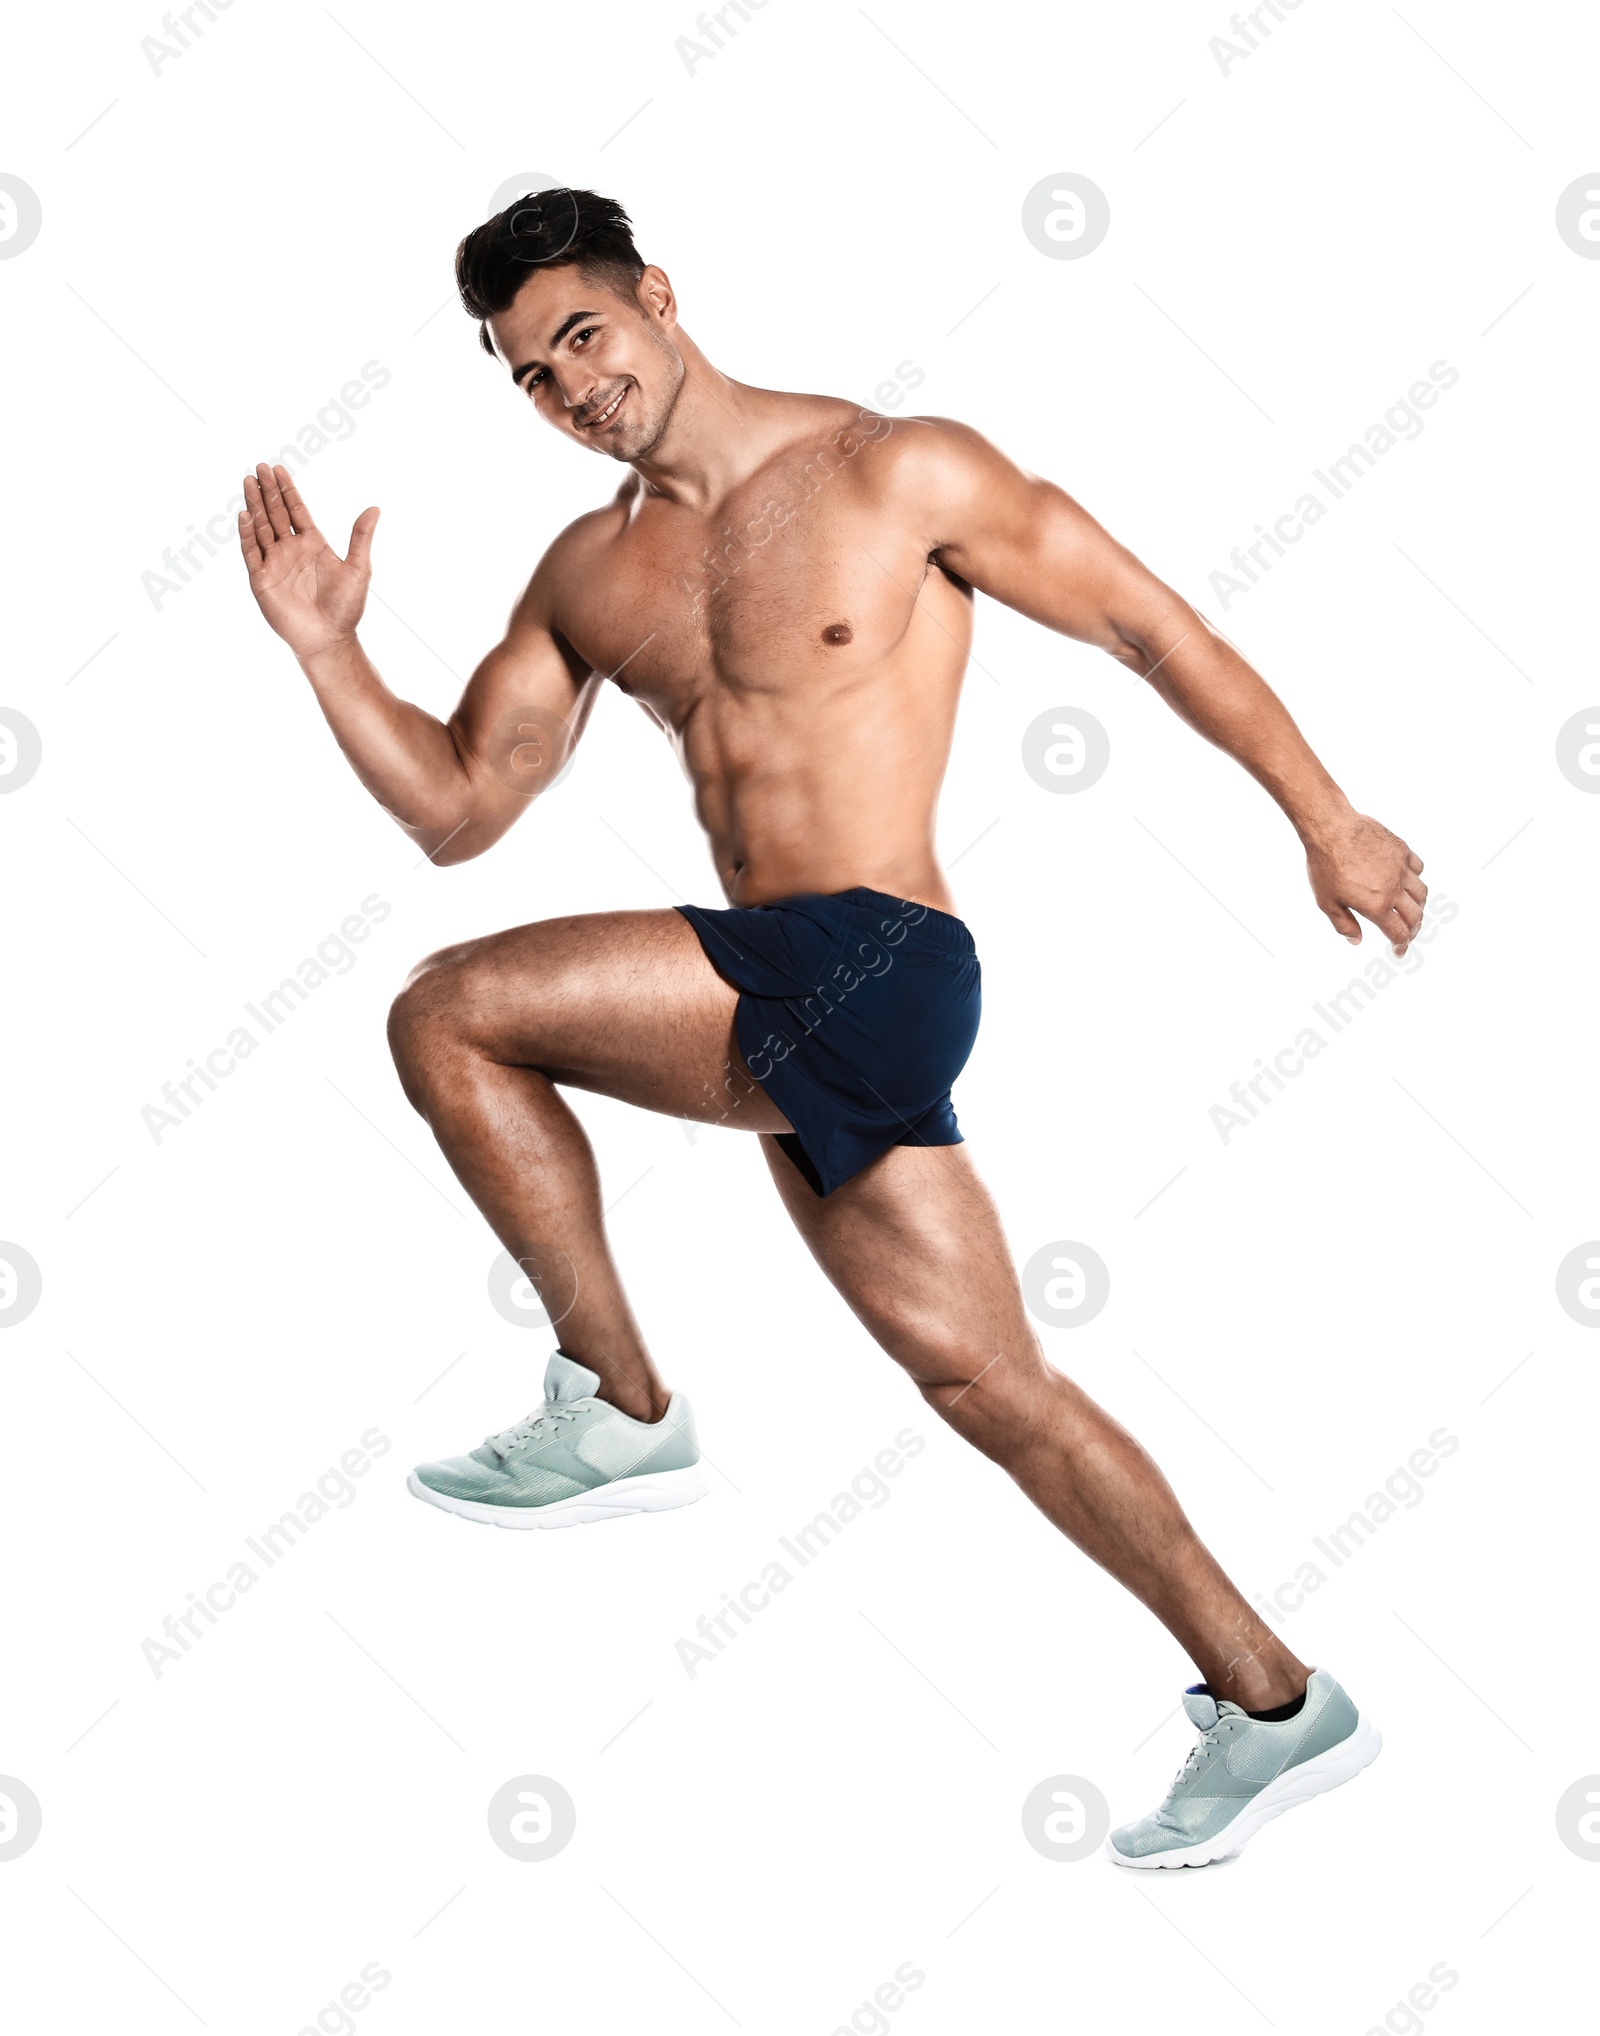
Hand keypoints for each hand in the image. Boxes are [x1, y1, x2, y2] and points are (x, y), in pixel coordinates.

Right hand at [238, 463, 378, 659]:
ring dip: (254, 506)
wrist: (329, 638)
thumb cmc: (346, 607)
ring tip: (248, 482)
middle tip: (259, 467)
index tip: (278, 469)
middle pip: (276, 514)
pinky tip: (244, 515)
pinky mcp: (262, 579)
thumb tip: (375, 508)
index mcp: (312, 544)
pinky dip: (247, 534)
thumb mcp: (358, 568)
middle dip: (268, 491)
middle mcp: (291, 550)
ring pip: (261, 528)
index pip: (296, 510)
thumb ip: (361, 537)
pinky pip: (252, 552)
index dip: (287, 490)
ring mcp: (275, 563)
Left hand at [1304, 810, 1427, 955]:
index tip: (1399, 951)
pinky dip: (1416, 878)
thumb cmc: (1325, 866)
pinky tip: (1407, 881)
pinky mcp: (1401, 850)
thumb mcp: (1327, 902)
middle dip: (1413, 929)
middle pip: (1415, 916)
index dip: (1401, 945)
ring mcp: (1401, 868)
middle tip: (1407, 934)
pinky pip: (1418, 868)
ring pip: (1421, 893)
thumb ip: (1343, 924)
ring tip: (1411, 910)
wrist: (1331, 829)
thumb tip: (1356, 941)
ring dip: (1419, 906)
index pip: (1398, 932)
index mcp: (1377, 906)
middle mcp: (1394, 889)